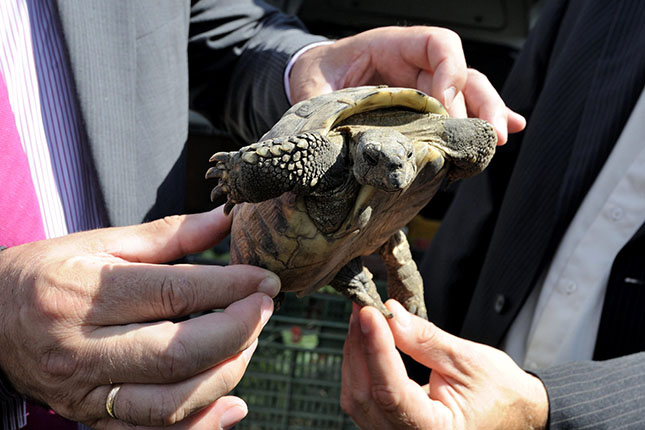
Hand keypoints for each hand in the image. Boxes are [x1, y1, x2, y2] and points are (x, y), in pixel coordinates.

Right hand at [0, 206, 280, 428]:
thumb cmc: (49, 272)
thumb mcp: (100, 242)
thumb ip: (168, 234)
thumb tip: (225, 221)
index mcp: (83, 294)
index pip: (174, 293)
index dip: (231, 287)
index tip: (266, 280)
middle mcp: (80, 349)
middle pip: (178, 353)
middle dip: (237, 331)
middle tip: (264, 309)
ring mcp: (82, 393)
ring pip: (170, 402)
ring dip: (225, 375)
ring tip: (248, 343)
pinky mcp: (88, 419)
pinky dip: (199, 426)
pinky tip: (232, 403)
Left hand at [289, 26, 524, 143]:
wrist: (315, 77)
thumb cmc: (317, 74)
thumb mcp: (313, 87)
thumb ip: (322, 107)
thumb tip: (326, 142)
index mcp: (391, 46)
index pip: (438, 44)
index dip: (450, 72)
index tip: (445, 109)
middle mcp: (414, 64)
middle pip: (462, 74)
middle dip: (480, 103)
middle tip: (490, 134)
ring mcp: (423, 85)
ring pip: (467, 94)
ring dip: (486, 116)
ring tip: (499, 139)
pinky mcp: (424, 106)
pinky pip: (459, 109)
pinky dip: (480, 120)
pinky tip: (507, 130)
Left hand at [341, 300, 548, 429]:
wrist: (513, 410)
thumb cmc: (499, 391)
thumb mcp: (467, 360)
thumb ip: (424, 340)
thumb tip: (390, 315)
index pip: (392, 391)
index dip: (376, 348)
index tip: (370, 313)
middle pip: (365, 395)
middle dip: (360, 346)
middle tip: (363, 306)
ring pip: (357, 396)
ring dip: (356, 353)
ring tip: (364, 318)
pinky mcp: (389, 424)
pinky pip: (362, 397)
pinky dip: (361, 365)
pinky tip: (366, 340)